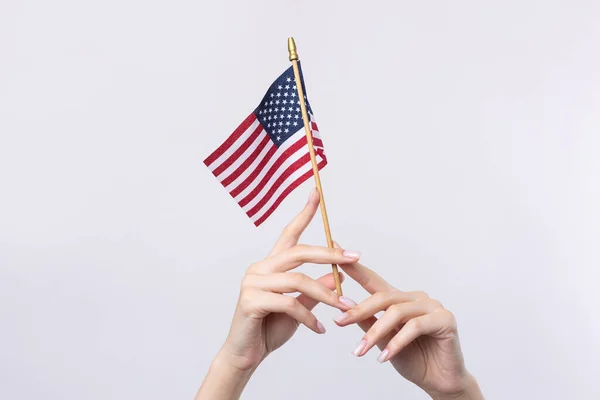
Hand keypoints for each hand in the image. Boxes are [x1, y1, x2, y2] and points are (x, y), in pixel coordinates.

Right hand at [197, 190, 360, 399]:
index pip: (289, 234)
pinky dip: (309, 317)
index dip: (304, 213)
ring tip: (345, 309)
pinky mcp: (251, 300)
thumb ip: (315, 290)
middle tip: (355, 257)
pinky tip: (320, 329)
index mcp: (270, 265)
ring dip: (327, 294)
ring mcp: (253, 282)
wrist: (245, 355)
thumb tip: (338, 274)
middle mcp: (260, 268)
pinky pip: (289, 304)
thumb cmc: (270, 329)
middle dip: (330, 254)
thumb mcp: (299, 308)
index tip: (317, 192)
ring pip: (298, 280)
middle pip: (299, 252)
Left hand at [334, 252, 483, 399]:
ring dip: (375, 333)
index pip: (373, 280)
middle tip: (339, 321)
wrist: (440, 382)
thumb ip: (369, 323)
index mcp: (399, 300)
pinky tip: (384, 356)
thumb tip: (345, 309)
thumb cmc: (414, 360)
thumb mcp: (383, 341)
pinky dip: (396, 342)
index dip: (354, 268)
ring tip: (360, 350)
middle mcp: (415, 298)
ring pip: (396, 312)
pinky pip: (414, 327)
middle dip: (358, 310)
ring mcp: (432, 306)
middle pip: (382, 297)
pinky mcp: (444, 319)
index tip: (334, 252)